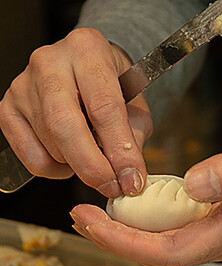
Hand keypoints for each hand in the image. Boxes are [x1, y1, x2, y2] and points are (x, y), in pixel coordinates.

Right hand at [0, 28, 152, 196]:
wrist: (88, 70)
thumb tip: (127, 176)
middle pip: (65, 126)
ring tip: (94, 158)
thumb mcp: (135, 106)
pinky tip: (70, 156)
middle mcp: (50, 62)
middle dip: (92, 166)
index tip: (131, 178)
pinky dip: (54, 168)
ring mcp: (24, 85)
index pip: (104, 107)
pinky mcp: (9, 108)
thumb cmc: (113, 87)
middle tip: (111, 186)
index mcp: (88, 51)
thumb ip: (132, 139)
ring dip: (77, 165)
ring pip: (50, 143)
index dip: (119, 150)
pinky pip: (30, 155)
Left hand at [70, 115, 221, 265]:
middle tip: (82, 215)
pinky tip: (143, 206)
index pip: (167, 249)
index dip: (123, 240)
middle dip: (116, 236)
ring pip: (171, 241)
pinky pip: (186, 229)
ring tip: (102, 210)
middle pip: (161, 250)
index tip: (90, 222)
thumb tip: (195, 185)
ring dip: (132, 230)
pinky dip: (156, 221)